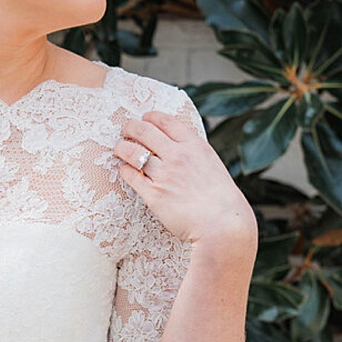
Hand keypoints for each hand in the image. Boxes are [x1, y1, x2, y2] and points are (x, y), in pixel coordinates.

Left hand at [113, 109, 257, 252]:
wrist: (222, 224)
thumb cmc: (221, 200)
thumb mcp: (212, 166)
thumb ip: (194, 155)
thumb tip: (179, 148)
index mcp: (196, 147)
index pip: (167, 122)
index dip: (151, 117)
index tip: (144, 118)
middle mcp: (178, 156)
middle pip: (145, 132)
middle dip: (130, 127)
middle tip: (125, 129)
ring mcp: (164, 174)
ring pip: (132, 152)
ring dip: (121, 148)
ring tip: (119, 148)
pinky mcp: (153, 194)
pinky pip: (130, 176)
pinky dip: (124, 170)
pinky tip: (124, 169)